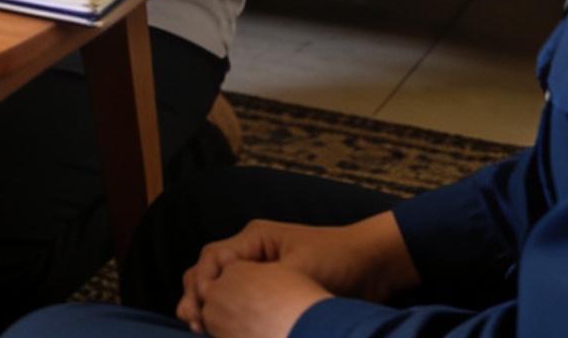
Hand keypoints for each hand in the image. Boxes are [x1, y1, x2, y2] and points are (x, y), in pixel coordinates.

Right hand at [180, 215, 417, 333]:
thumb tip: (234, 307)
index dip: (202, 284)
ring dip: (208, 307)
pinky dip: (228, 314)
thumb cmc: (341, 260)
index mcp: (255, 239)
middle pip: (209, 272)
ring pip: (221, 287)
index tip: (201, 310)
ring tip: (198, 329)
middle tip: (192, 323)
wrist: (375, 265)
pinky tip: (222, 333)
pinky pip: (240, 300)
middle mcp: (252, 253)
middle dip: (197, 296)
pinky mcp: (270, 290)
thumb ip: (266, 285)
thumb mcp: (301, 270)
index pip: (213, 258)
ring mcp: (260, 271)